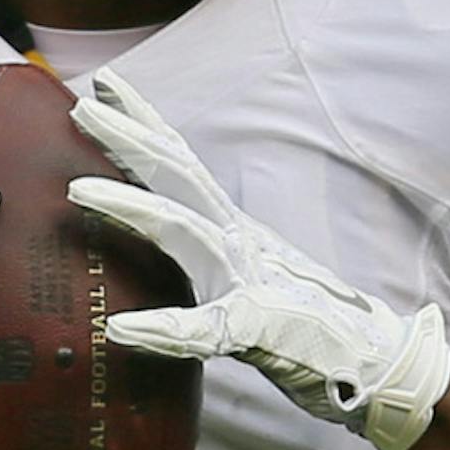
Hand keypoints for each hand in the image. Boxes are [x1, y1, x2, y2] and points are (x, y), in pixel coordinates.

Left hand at [66, 68, 449, 449]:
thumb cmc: (305, 326)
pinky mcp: (257, 330)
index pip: (183, 165)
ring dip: (132, 208)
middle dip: (130, 140)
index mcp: (232, 229)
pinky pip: (204, 329)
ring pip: (185, 232)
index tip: (104, 87)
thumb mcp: (246, 279)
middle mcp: (238, 241)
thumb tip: (167, 244)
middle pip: (179, 179)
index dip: (146, 124)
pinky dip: (163, 328)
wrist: (372, 362)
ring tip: (77, 189)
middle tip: (81, 109)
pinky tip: (122, 328)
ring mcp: (248, 280)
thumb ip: (207, 258)